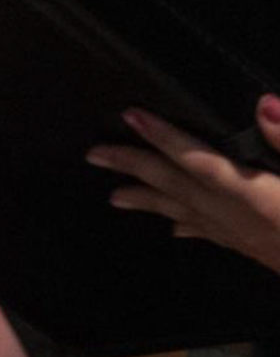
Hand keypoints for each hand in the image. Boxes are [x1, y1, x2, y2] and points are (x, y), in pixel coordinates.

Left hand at [88, 99, 279, 275]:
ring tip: (114, 194)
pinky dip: (189, 226)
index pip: (199, 160)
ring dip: (149, 200)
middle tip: (93, 153)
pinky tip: (174, 229)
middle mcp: (242, 219)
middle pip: (178, 187)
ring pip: (187, 214)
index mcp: (257, 196)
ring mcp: (249, 240)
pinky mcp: (260, 252)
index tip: (129, 114)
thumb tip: (265, 104)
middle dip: (134, 167)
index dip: (162, 135)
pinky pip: (213, 236)